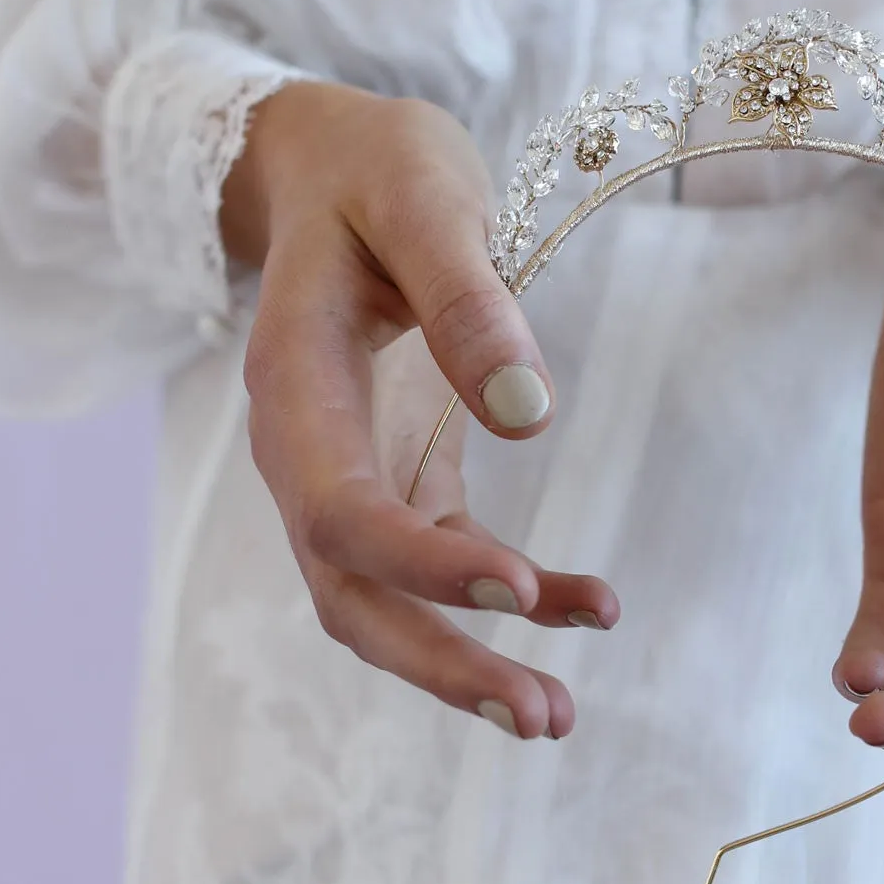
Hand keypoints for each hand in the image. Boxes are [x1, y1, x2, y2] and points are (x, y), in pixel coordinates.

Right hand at [222, 81, 618, 740]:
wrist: (338, 167)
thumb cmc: (375, 170)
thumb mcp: (423, 198)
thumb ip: (468, 300)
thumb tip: (532, 416)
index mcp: (293, 386)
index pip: (338, 508)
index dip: (417, 563)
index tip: (514, 587)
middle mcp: (306, 451)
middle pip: (350, 593)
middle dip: (439, 664)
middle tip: (540, 716)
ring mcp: (351, 474)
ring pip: (387, 603)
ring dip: (466, 662)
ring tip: (560, 715)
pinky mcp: (402, 476)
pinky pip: (445, 561)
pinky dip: (510, 593)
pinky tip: (591, 606)